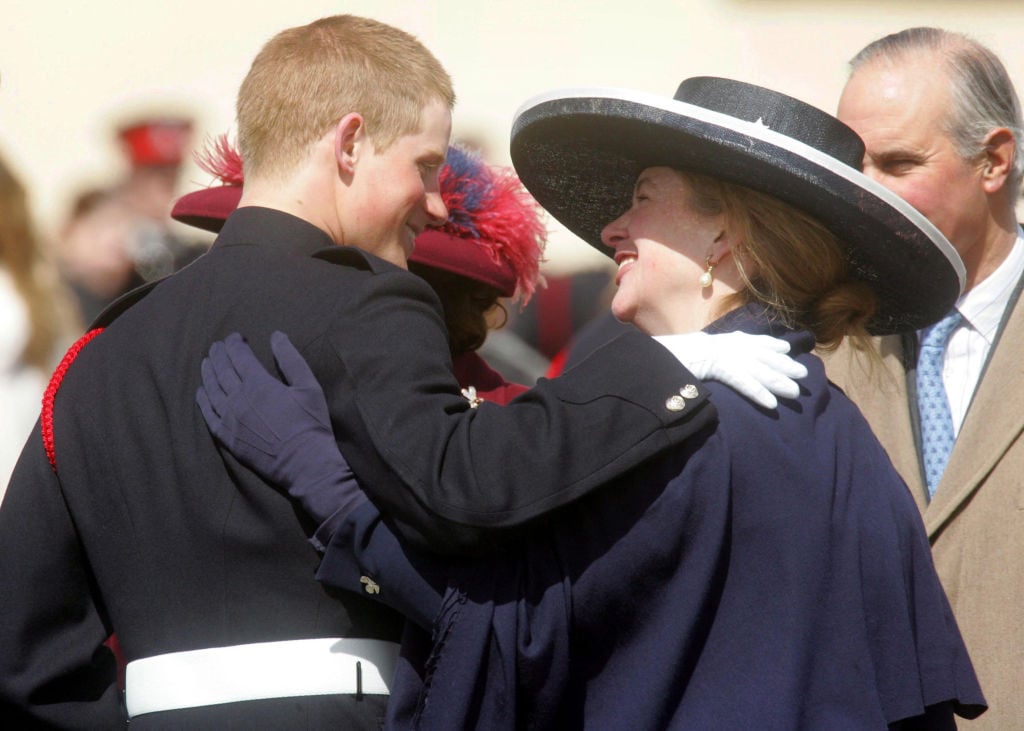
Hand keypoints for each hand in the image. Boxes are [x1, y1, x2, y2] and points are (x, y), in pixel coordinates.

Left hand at [196, 331, 365, 524]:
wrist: (305, 463)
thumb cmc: (311, 424)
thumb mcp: (309, 386)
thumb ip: (291, 359)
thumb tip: (277, 335)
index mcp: (259, 383)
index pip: (239, 356)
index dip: (235, 343)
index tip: (235, 337)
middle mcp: (238, 398)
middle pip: (222, 370)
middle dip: (219, 354)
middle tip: (217, 346)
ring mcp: (230, 419)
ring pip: (211, 390)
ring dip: (208, 373)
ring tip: (206, 362)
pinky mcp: (227, 437)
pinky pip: (208, 415)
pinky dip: (202, 400)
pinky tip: (201, 392)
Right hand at [653, 331, 807, 408]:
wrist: (670, 351)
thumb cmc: (684, 351)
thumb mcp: (702, 344)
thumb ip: (714, 345)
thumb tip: (716, 345)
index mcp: (729, 340)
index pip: (756, 342)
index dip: (773, 346)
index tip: (787, 351)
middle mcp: (734, 346)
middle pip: (765, 357)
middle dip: (785, 366)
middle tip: (804, 374)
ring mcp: (731, 358)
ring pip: (761, 371)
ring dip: (779, 382)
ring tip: (795, 393)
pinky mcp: (724, 371)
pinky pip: (745, 384)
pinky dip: (759, 393)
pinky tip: (772, 404)